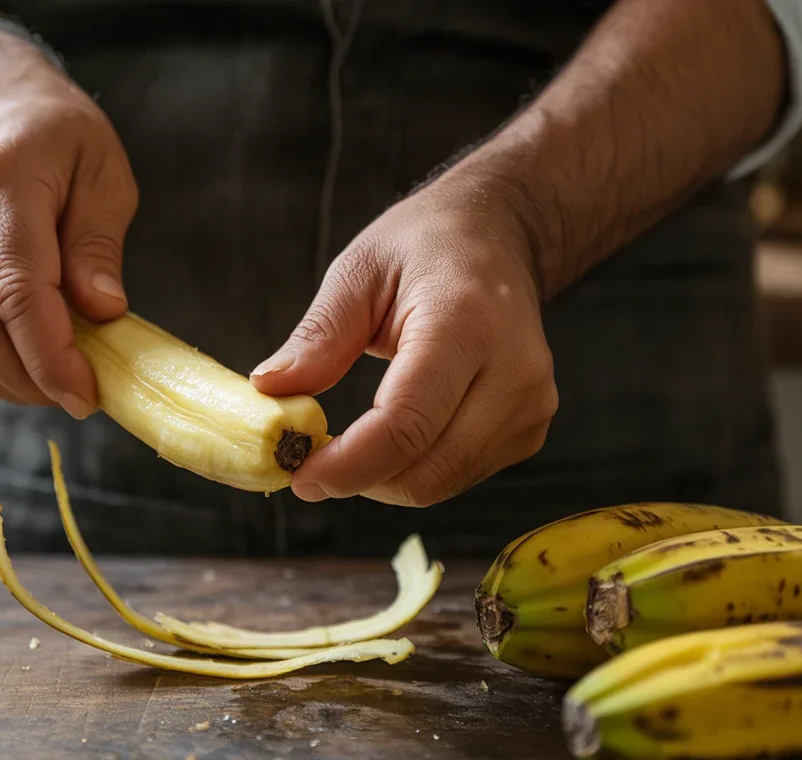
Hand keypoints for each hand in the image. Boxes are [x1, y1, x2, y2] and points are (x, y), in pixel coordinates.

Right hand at [0, 43, 137, 416]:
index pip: (18, 288)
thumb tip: (103, 313)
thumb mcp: (102, 170)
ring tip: (52, 388)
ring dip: (2, 378)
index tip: (87, 393)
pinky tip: (19, 369)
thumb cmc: (55, 135)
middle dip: (28, 377)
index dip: (50, 354)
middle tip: (76, 399)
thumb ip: (98, 243)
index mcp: (1, 176)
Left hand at [251, 176, 558, 506]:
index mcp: (465, 323)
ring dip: (384, 480)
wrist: (500, 235)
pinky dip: (414, 471)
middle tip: (310, 464)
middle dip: (359, 480)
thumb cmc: (425, 245)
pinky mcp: (530, 428)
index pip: (406, 425)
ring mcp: (530, 405)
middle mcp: (512, 372)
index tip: (299, 474)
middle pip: (426, 470)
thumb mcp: (358, 271)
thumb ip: (319, 337)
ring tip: (348, 446)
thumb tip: (270, 391)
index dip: (348, 465)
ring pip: (441, 483)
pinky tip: (392, 438)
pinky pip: (459, 475)